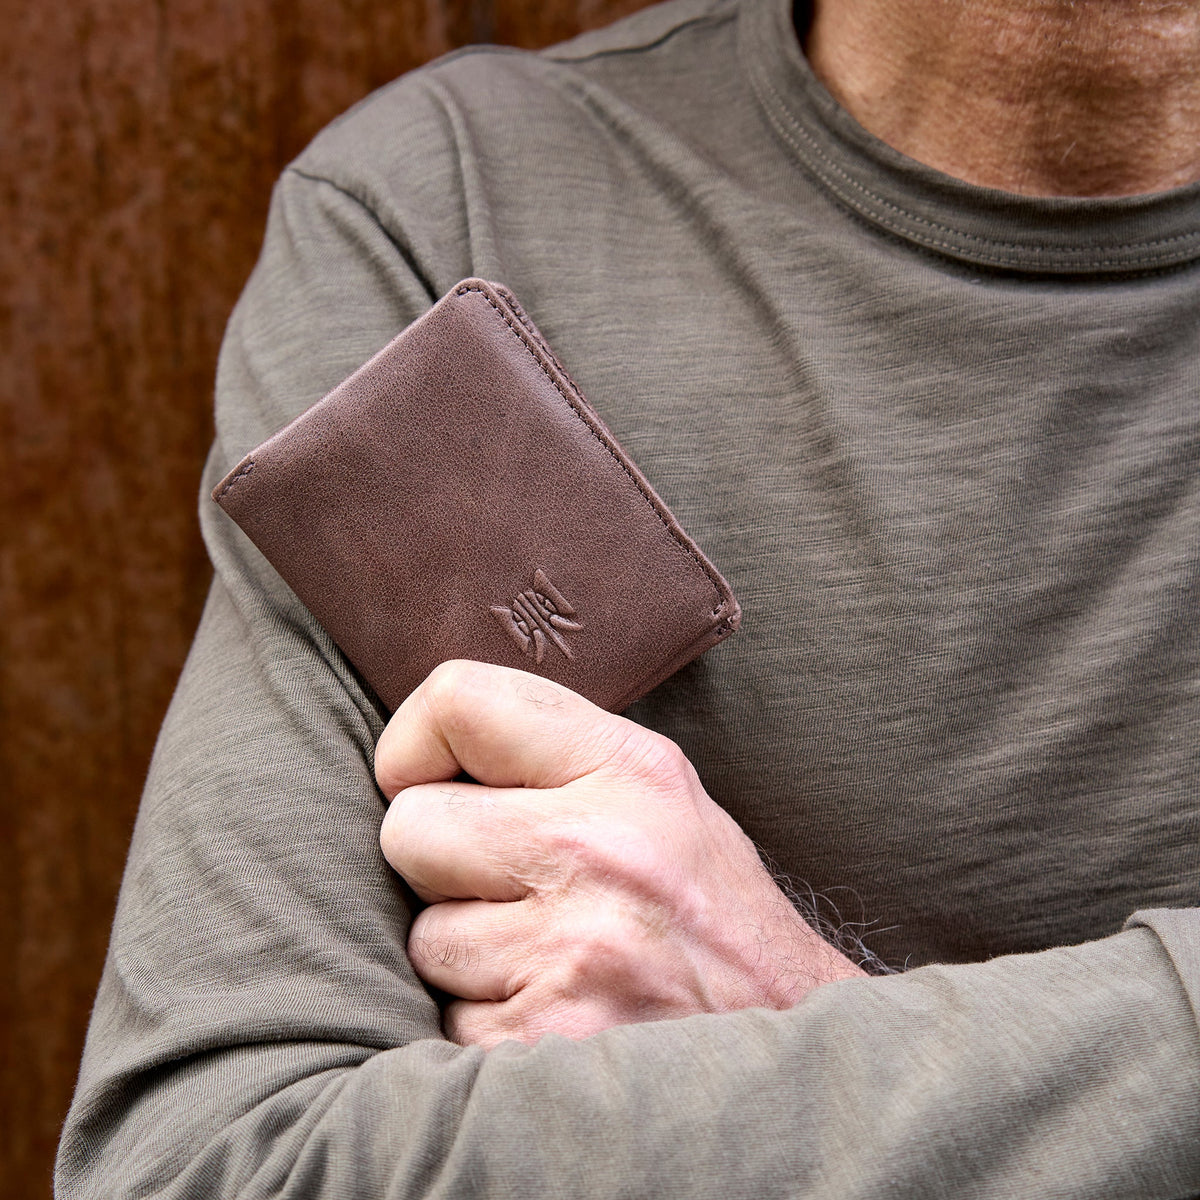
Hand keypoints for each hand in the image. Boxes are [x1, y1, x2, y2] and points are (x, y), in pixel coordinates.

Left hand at [376, 660, 864, 1047]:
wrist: (796, 1045)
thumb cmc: (713, 910)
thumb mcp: (663, 795)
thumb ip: (558, 754)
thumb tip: (429, 747)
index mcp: (628, 769)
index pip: (455, 700)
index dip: (411, 745)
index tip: (427, 781)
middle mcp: (598, 850)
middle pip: (410, 827)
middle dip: (440, 866)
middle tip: (511, 889)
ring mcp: (572, 953)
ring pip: (424, 938)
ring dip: (469, 957)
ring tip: (551, 959)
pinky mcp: (546, 1043)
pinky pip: (449, 1022)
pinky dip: (488, 1028)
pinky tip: (556, 1015)